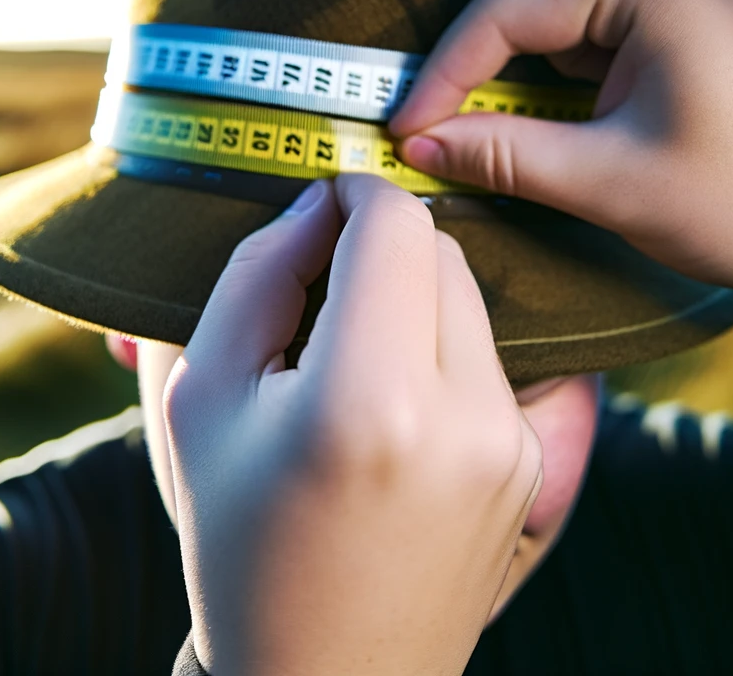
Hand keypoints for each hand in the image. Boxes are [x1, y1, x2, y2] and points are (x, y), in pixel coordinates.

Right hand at [163, 175, 543, 674]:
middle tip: (322, 277)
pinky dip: (437, 344)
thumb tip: (316, 207)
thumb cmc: (242, 540)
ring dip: (410, 291)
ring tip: (350, 344)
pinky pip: (485, 354)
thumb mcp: (203, 397)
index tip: (323, 200)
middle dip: (380, 244)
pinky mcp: (529, 460)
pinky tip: (391, 395)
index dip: (356, 192)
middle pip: (441, 251)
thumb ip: (257, 276)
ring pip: (469, 296)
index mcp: (368, 402)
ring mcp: (510, 444)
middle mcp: (462, 419)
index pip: (397, 228)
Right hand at [389, 0, 732, 312]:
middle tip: (459, 110)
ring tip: (512, 114)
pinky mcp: (697, 2)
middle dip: (482, 36)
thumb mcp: (614, 184)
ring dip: (523, 39)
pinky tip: (568, 104)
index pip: (505, 6)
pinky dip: (565, 45)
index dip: (443, 73)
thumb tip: (418, 144)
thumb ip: (505, 155)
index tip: (406, 130)